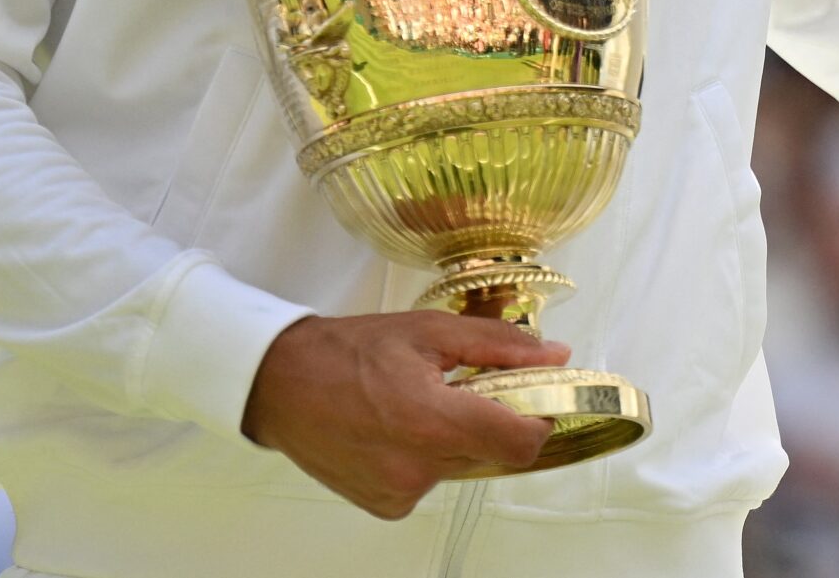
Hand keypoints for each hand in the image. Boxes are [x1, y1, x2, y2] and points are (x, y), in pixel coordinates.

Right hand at [241, 310, 568, 516]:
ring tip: (420, 402)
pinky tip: (397, 428)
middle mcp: (418, 468)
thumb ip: (500, 346)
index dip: (538, 418)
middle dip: (493, 419)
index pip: (521, 443)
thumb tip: (556, 356)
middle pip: (493, 452)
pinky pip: (431, 481)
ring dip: (458, 437)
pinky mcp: (385, 506)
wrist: (282, 385)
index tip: (535, 395)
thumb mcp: (431, 332)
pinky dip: (427, 456)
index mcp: (433, 421)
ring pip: (463, 465)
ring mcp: (399, 493)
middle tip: (468, 385)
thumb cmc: (349, 352)